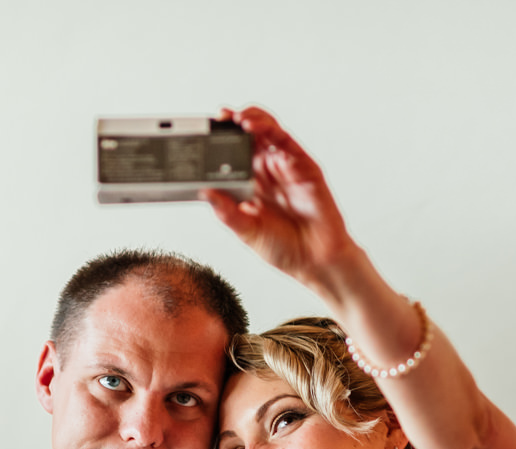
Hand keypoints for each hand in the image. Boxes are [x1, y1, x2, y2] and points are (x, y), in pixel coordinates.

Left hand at [201, 107, 361, 292]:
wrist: (315, 262)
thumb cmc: (284, 248)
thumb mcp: (247, 231)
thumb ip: (226, 213)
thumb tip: (203, 192)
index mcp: (251, 184)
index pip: (230, 154)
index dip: (217, 141)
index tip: (200, 133)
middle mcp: (267, 171)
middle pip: (248, 135)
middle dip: (231, 123)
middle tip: (217, 119)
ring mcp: (286, 167)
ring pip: (267, 131)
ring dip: (250, 118)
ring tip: (234, 118)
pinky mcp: (304, 167)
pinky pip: (286, 141)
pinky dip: (270, 129)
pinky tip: (253, 126)